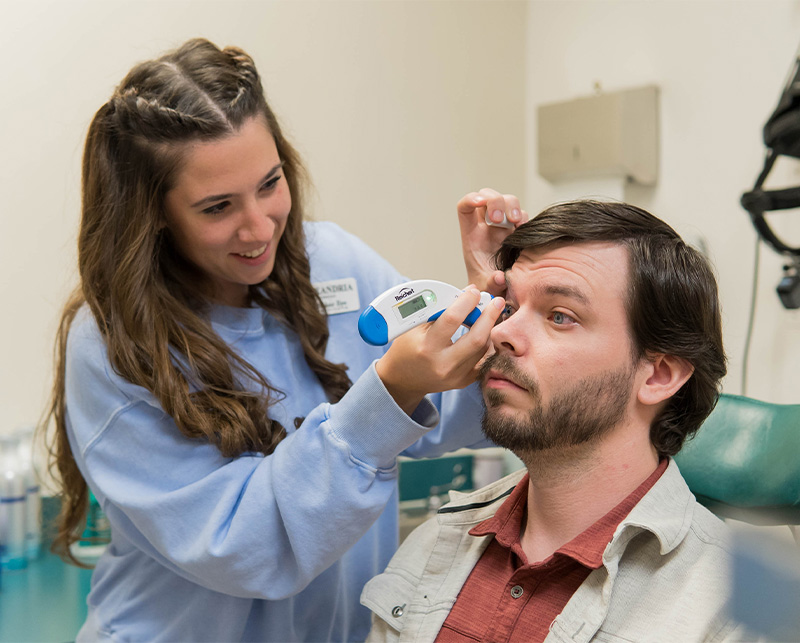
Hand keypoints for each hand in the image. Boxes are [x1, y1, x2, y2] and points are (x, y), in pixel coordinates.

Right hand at [375, 287, 504, 414]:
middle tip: (496, 302)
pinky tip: (484, 333)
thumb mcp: (415, 324)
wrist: (403, 378)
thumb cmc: (407, 347)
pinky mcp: (463, 382)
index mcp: (427, 347)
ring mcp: (455, 376)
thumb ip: (441, 308)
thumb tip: (467, 292)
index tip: (474, 292)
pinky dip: (486, 345)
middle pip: (477, 338)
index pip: (452, 319)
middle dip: (489, 316)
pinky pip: (483, 361)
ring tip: (489, 315)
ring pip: (483, 349)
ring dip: (489, 329)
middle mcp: (443, 364)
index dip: (466, 302)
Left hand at [458, 188, 528, 294]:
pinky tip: (524, 229)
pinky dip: (524, 217)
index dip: (470, 199)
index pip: (465, 207)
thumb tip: (500, 277)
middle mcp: (487, 227)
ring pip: (506, 200)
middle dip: (495, 201)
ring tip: (515, 221)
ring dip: (511, 205)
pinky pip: (521, 214)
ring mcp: (503, 227)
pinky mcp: (518, 231)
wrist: (501, 293)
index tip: (480, 202)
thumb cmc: (488, 288)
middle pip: (487, 196)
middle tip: (500, 219)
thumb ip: (491, 284)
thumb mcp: (486, 289)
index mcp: (472, 235)